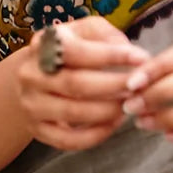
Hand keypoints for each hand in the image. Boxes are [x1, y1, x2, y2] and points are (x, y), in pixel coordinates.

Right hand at [2, 16, 146, 151]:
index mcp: (43, 44)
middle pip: (75, 84)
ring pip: (73, 113)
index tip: (141, 59)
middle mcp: (31, 74)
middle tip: (139, 86)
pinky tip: (114, 123)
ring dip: (108, 111)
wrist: (33, 78)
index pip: (76, 51)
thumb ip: (108, 37)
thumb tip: (135, 58)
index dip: (111, 55)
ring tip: (130, 103)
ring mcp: (31, 104)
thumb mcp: (85, 32)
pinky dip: (96, 134)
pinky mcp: (36, 130)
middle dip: (114, 86)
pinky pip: (68, 140)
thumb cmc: (69, 51)